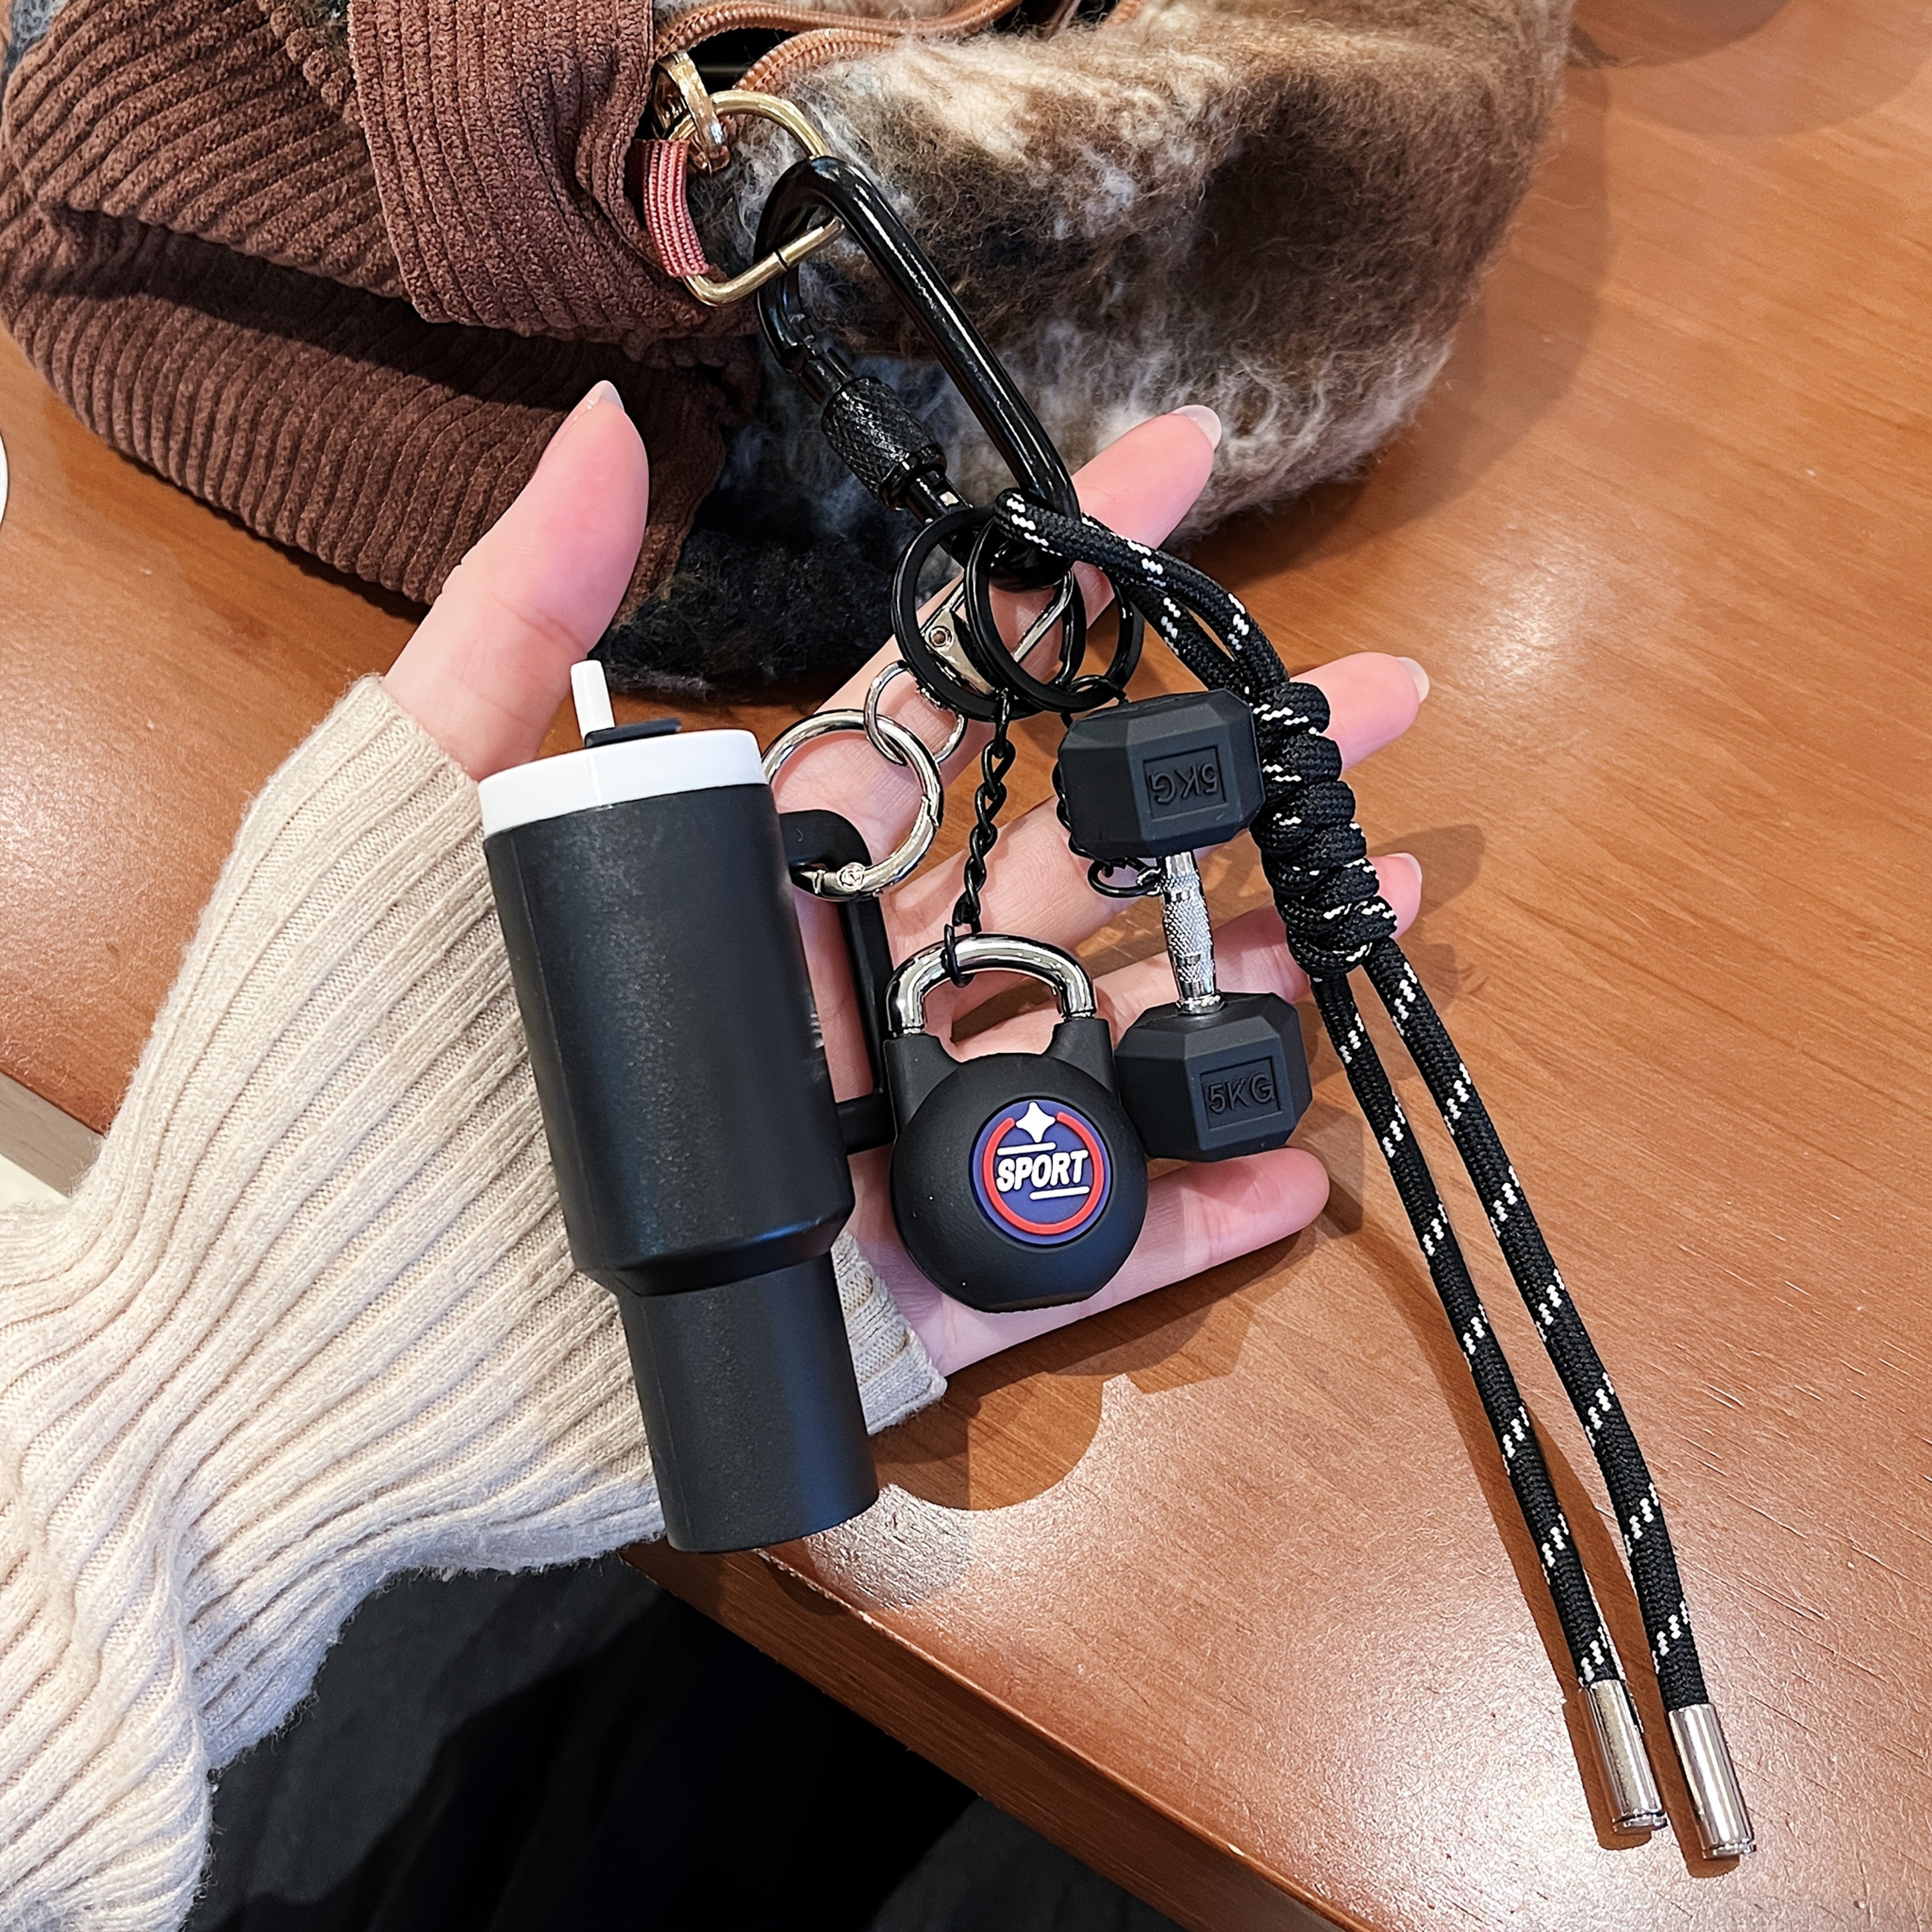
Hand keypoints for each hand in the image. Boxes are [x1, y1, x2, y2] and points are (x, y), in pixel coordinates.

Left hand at [385, 382, 1427, 1376]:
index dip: (1063, 592)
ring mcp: (880, 1142)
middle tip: (1368, 705)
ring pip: (1099, 1046)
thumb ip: (514, 622)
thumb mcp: (395, 809)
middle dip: (1217, 771)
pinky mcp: (897, 1296)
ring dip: (1245, 982)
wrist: (294, 1347)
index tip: (1175, 481)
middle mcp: (840, 990)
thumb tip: (610, 424)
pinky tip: (1303, 1168)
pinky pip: (1064, 1252)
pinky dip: (1181, 1221)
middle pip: (1068, 860)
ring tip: (1374, 904)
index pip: (946, 701)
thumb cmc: (330, 1064)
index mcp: (753, 869)